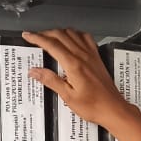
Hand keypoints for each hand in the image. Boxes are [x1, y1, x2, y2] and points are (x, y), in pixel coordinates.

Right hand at [22, 29, 138, 131]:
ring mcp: (91, 54)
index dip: (37, 38)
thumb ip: (50, 80)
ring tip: (49, 37)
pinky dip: (75, 34)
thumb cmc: (92, 106)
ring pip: (72, 33)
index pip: (51, 44)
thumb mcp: (67, 96)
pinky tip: (71, 38)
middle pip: (60, 35)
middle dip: (44, 33)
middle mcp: (82, 55)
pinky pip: (85, 38)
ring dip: (58, 32)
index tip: (27, 36)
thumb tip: (34, 71)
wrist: (112, 108)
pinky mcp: (96, 57)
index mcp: (73, 64)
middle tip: (34, 37)